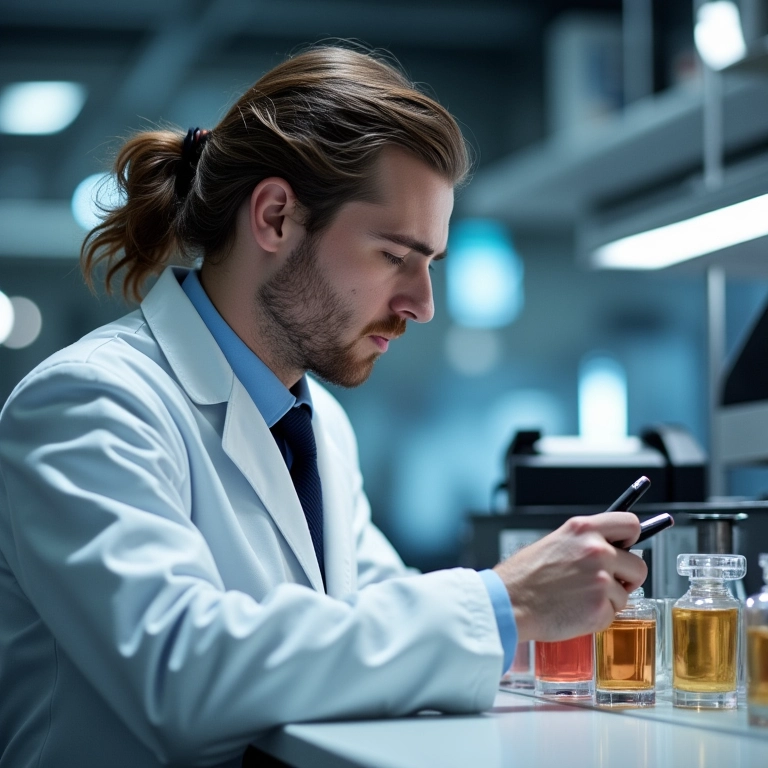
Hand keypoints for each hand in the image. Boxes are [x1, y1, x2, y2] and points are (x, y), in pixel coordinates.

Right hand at [492, 512, 645, 641]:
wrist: (508, 602)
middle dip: (626, 577)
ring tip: (579, 598)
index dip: (631, 538)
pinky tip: (575, 611)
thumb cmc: (524, 576)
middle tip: (604, 583)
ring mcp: (601, 580)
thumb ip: (585, 542)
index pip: (630, 523)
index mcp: (583, 529)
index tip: (627, 546)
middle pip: (638, 565)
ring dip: (608, 599)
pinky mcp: (600, 608)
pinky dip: (597, 616)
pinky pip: (613, 613)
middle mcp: (597, 550)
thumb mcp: (555, 542)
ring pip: (625, 593)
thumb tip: (610, 548)